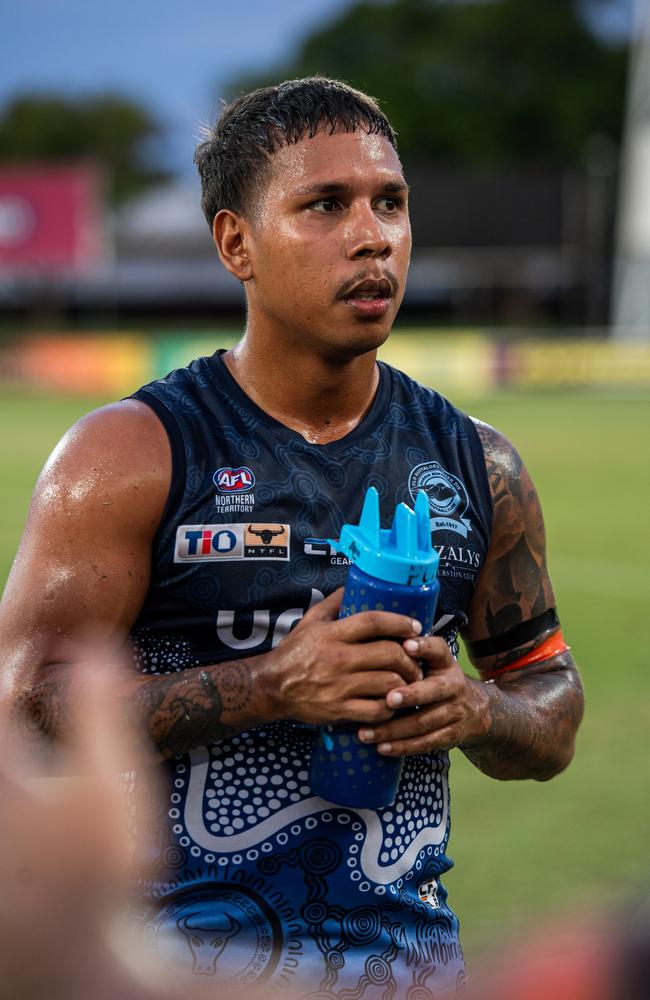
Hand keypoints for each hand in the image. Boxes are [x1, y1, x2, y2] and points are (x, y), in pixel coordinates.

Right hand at [267, 588, 423, 726]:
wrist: (272, 687)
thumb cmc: (294, 652)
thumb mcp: (310, 621)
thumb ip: (333, 602)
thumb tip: (353, 583)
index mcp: (333, 634)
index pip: (374, 622)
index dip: (400, 623)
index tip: (415, 627)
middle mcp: (339, 658)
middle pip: (389, 654)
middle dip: (410, 658)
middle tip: (415, 661)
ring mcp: (340, 686)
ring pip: (388, 683)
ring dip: (404, 683)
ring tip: (408, 682)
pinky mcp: (340, 710)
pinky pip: (377, 711)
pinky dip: (391, 708)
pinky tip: (392, 703)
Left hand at [356, 635, 490, 755]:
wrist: (475, 709)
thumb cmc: (436, 678)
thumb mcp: (432, 660)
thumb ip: (410, 650)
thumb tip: (375, 634)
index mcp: (445, 662)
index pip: (438, 650)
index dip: (424, 647)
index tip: (407, 645)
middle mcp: (454, 685)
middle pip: (434, 691)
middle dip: (412, 695)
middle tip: (389, 698)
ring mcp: (454, 713)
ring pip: (424, 722)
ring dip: (394, 729)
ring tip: (366, 733)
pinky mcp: (451, 736)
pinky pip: (425, 743)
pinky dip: (403, 747)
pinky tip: (382, 747)